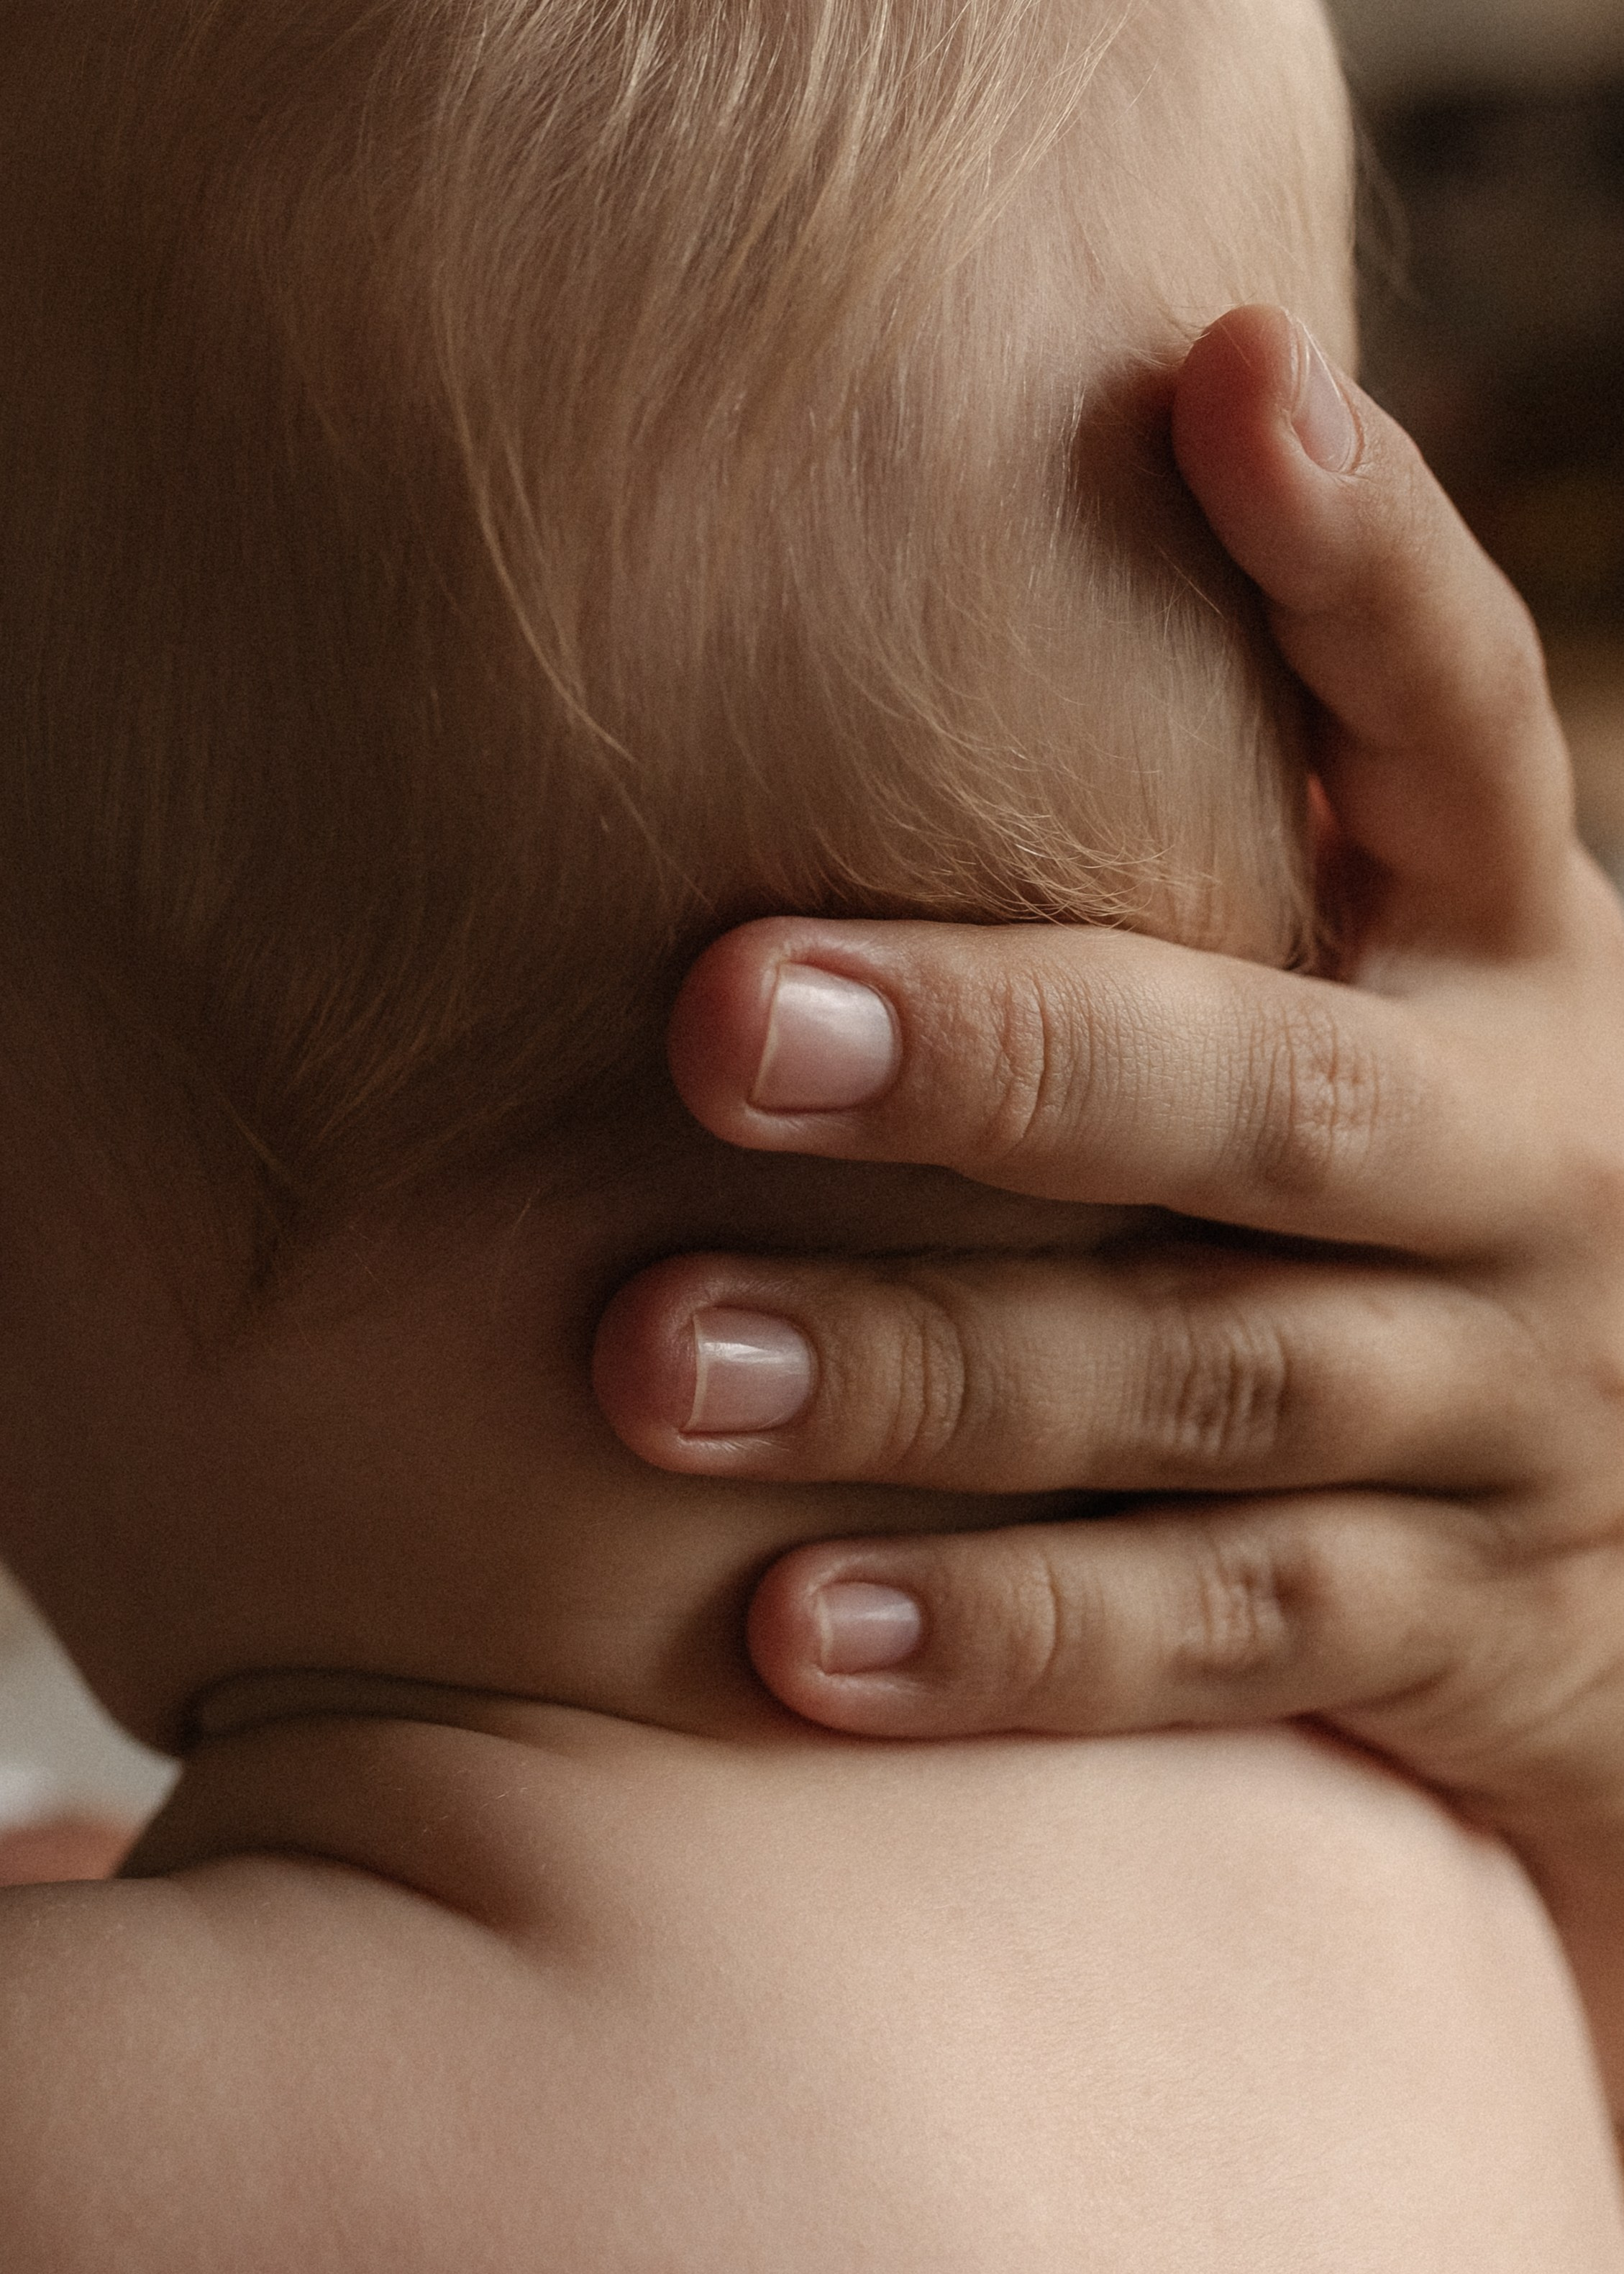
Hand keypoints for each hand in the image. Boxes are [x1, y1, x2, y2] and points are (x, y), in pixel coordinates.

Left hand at [592, 305, 1623, 2104]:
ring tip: (660, 1363)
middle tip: (727, 1020)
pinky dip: (1003, 1638)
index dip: (1358, 561)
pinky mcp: (1454, 1625)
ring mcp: (1501, 1410)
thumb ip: (1258, 835)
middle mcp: (1524, 1161)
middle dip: (1003, 1061)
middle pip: (1262, 1091)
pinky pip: (1212, 1629)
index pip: (1456, 718)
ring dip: (931, 1373)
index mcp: (1516, 957)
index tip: (1220, 386)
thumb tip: (1045, 542)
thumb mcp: (1407, 986)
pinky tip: (787, 1632)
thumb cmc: (1438, 1173)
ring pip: (1198, 1380)